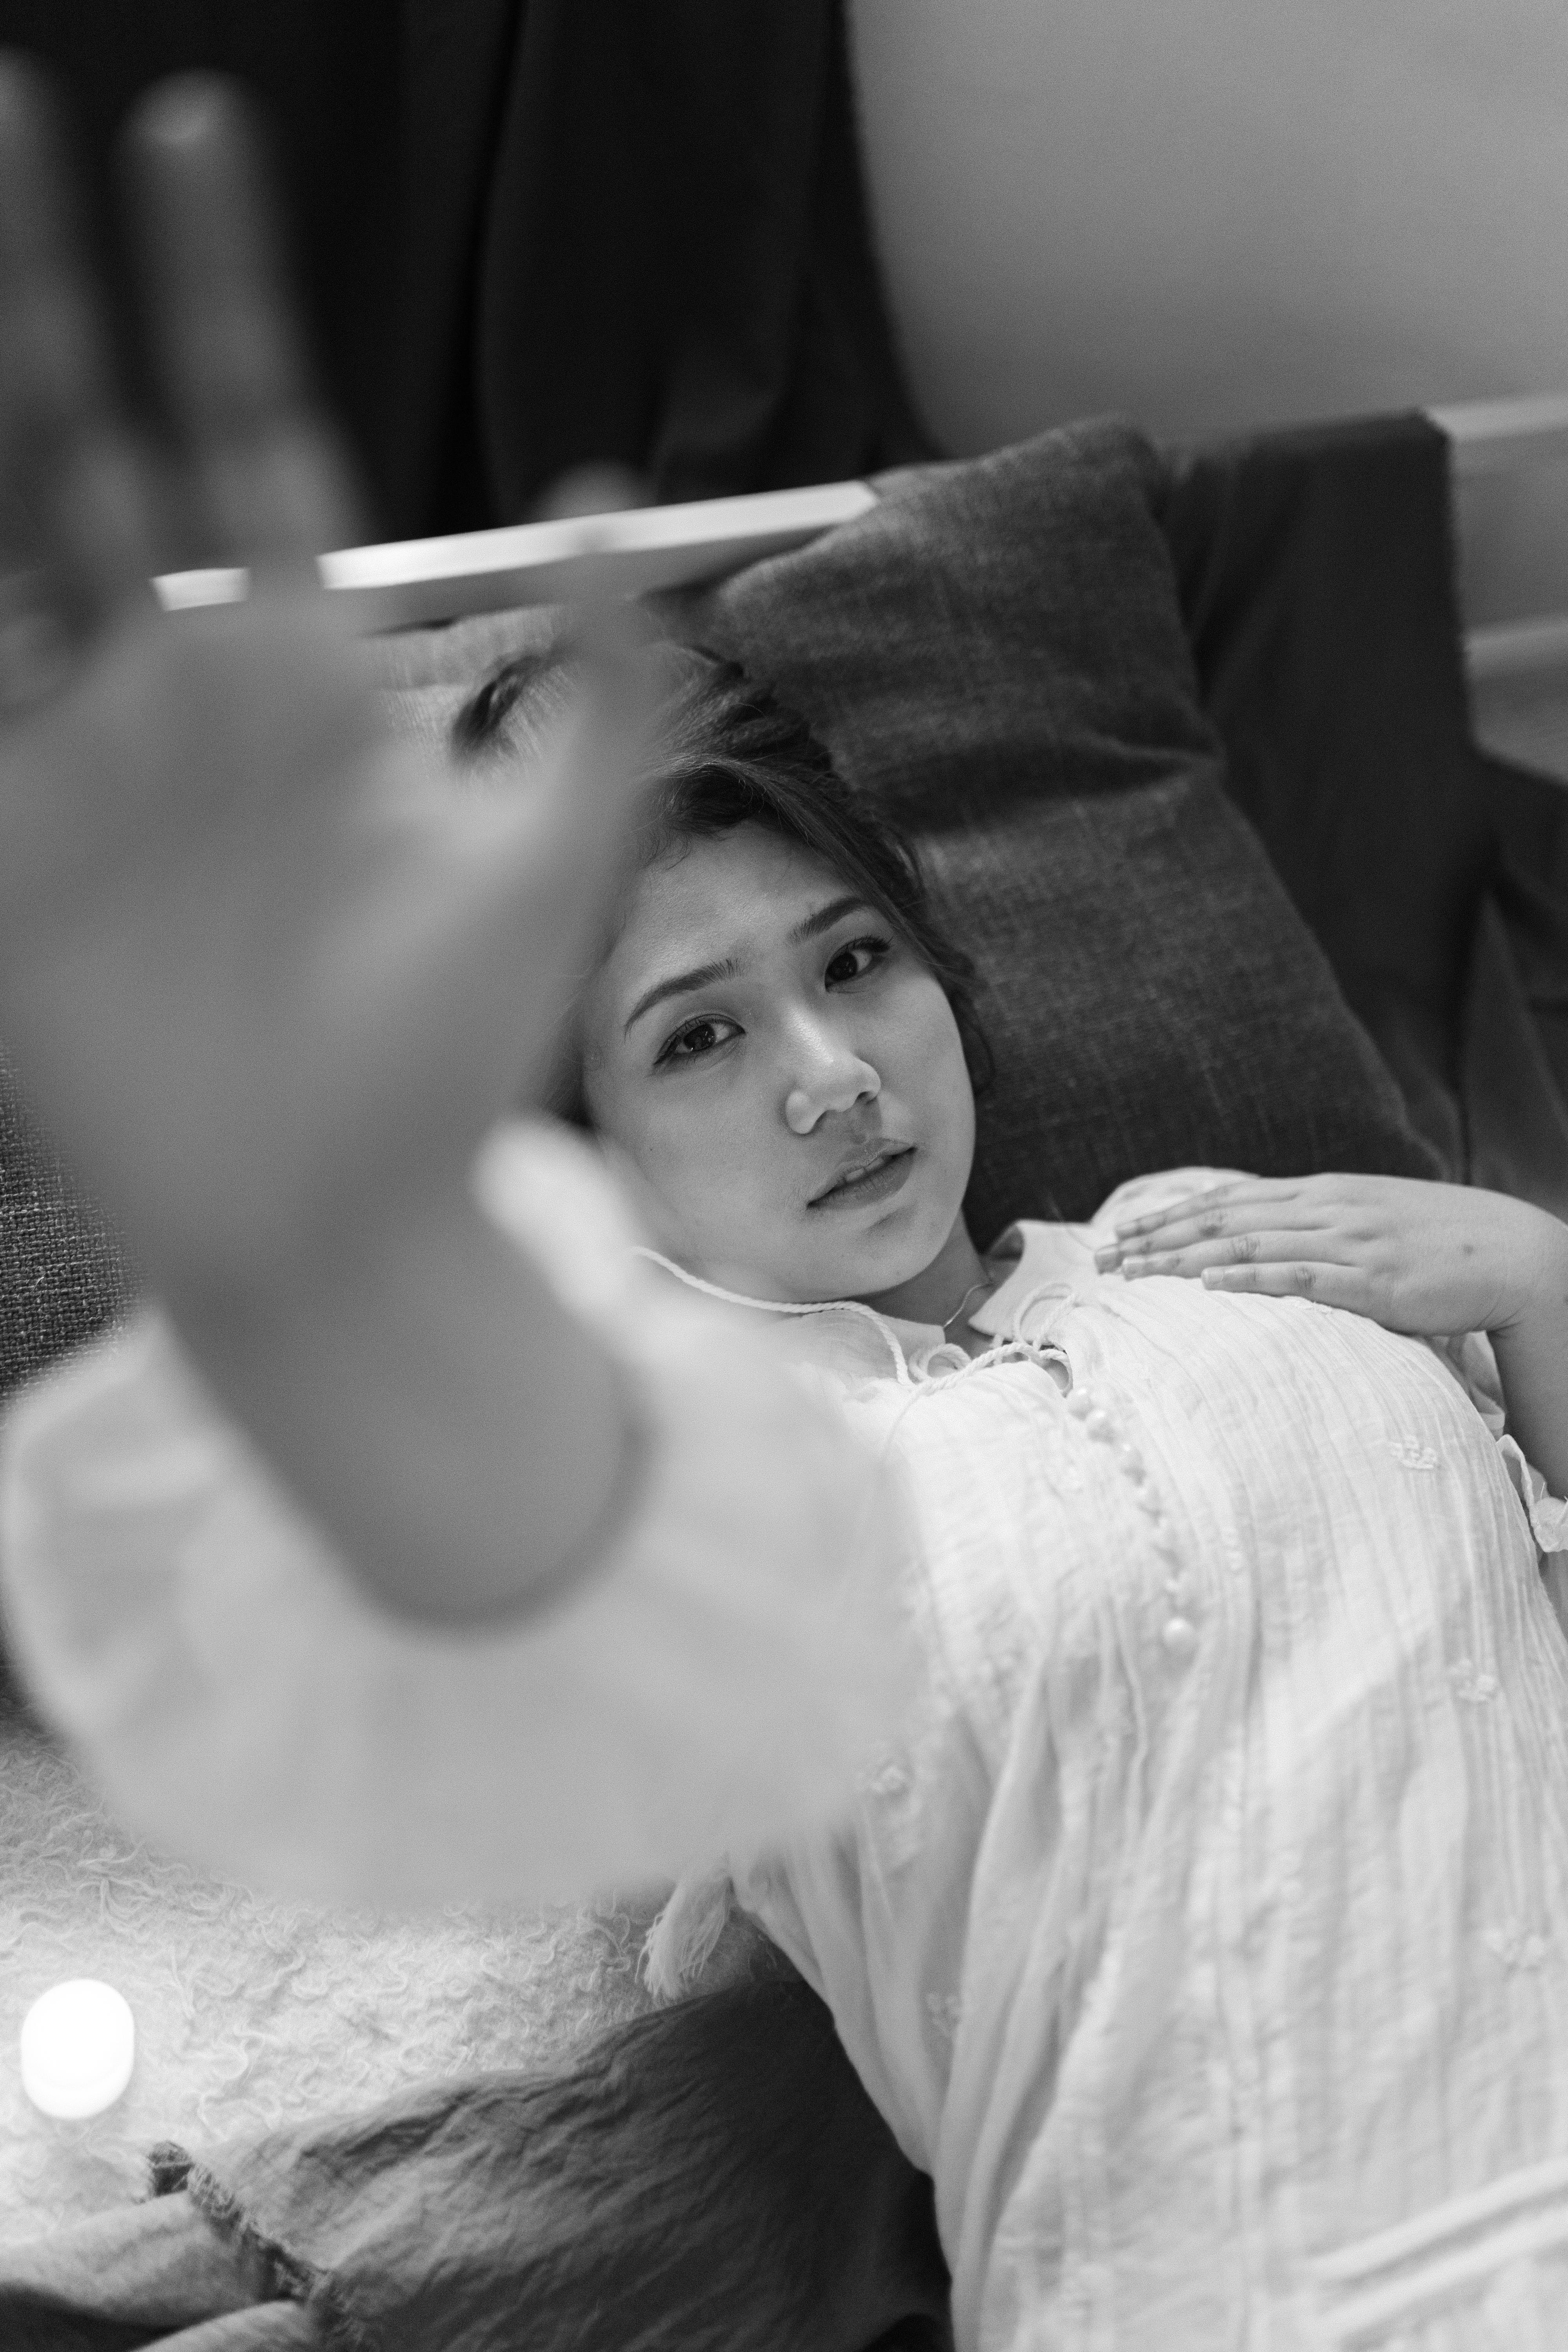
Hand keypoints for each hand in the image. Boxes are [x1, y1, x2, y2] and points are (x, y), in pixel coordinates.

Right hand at [0, 66, 648, 1294]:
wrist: (350, 1223)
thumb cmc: (454, 1059)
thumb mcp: (561, 857)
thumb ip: (600, 687)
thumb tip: (609, 498)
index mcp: (298, 675)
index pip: (246, 427)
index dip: (214, 285)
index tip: (193, 135)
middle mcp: (174, 693)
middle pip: (90, 438)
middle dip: (47, 283)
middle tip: (7, 105)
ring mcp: (77, 763)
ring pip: (7, 523)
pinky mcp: (8, 852)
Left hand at [1091, 1172, 1567, 1338]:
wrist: (1512, 1252)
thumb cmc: (1436, 1242)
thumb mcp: (1366, 1221)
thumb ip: (1315, 1227)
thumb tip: (1262, 1246)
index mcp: (1321, 1193)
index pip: (1225, 1201)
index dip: (1167, 1216)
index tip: (1119, 1233)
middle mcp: (1326, 1209)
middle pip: (1222, 1221)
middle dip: (1157, 1239)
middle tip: (1103, 1259)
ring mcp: (1349, 1243)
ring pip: (1248, 1247)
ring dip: (1184, 1260)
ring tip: (1134, 1274)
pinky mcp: (1373, 1282)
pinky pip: (1301, 1277)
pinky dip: (1251, 1279)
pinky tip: (1210, 1284)